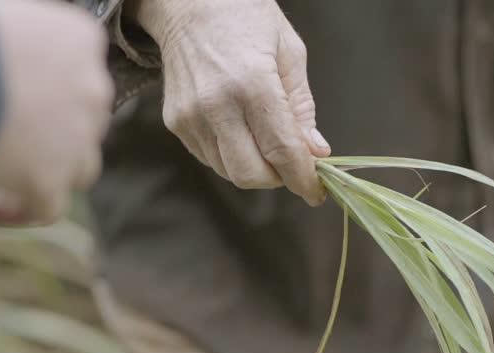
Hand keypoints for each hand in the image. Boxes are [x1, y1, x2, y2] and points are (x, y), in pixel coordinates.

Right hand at [0, 0, 113, 224]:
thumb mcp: (8, 17)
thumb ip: (28, 42)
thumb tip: (12, 62)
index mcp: (83, 42)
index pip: (81, 71)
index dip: (53, 88)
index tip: (14, 96)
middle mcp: (93, 90)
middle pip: (85, 120)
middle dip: (55, 129)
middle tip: (7, 134)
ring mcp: (77, 140)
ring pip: (81, 167)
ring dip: (50, 171)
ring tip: (4, 173)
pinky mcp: (50, 180)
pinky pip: (47, 209)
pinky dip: (20, 211)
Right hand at [128, 0, 330, 205]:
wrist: (187, 2)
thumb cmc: (244, 17)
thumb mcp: (289, 52)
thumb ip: (302, 107)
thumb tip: (316, 152)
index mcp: (253, 84)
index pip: (282, 151)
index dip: (303, 179)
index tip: (316, 192)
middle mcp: (217, 105)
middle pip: (252, 174)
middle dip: (278, 178)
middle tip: (291, 164)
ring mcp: (191, 117)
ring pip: (230, 171)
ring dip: (255, 169)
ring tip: (266, 142)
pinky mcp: (177, 123)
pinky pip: (211, 158)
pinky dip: (232, 156)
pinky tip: (240, 131)